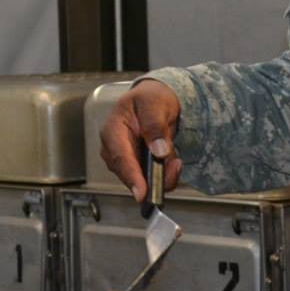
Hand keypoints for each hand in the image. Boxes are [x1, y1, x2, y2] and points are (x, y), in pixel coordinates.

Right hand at [98, 80, 182, 201]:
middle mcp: (115, 148)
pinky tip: (173, 163)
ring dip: (161, 176)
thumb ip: (155, 125)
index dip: (131, 177)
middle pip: (129, 174)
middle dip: (152, 178)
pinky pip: (151, 179)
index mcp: (113, 130)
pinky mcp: (138, 166)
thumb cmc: (150, 98)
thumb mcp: (154, 103)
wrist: (156, 99)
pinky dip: (165, 176)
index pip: (120, 157)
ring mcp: (126, 159)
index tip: (142, 192)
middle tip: (174, 168)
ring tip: (176, 162)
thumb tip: (158, 151)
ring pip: (141, 180)